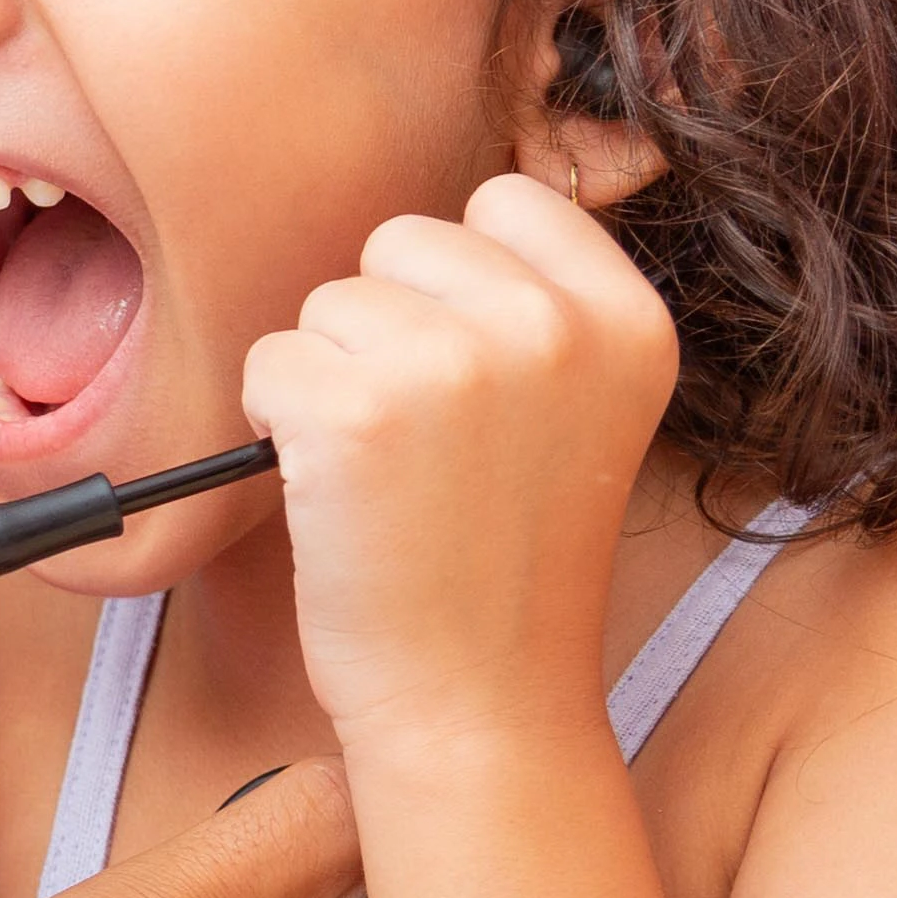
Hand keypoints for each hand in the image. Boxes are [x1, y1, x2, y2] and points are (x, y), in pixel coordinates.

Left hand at [239, 173, 676, 759]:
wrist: (479, 700)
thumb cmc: (504, 559)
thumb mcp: (579, 411)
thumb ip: (533, 308)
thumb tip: (430, 224)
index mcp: (629, 319)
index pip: (508, 197)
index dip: (455, 278)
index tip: (470, 369)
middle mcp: (553, 326)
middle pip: (401, 239)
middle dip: (385, 325)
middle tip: (423, 441)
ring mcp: (456, 362)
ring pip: (327, 301)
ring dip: (330, 378)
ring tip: (388, 475)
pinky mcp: (355, 410)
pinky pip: (267, 361)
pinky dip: (275, 423)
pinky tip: (336, 492)